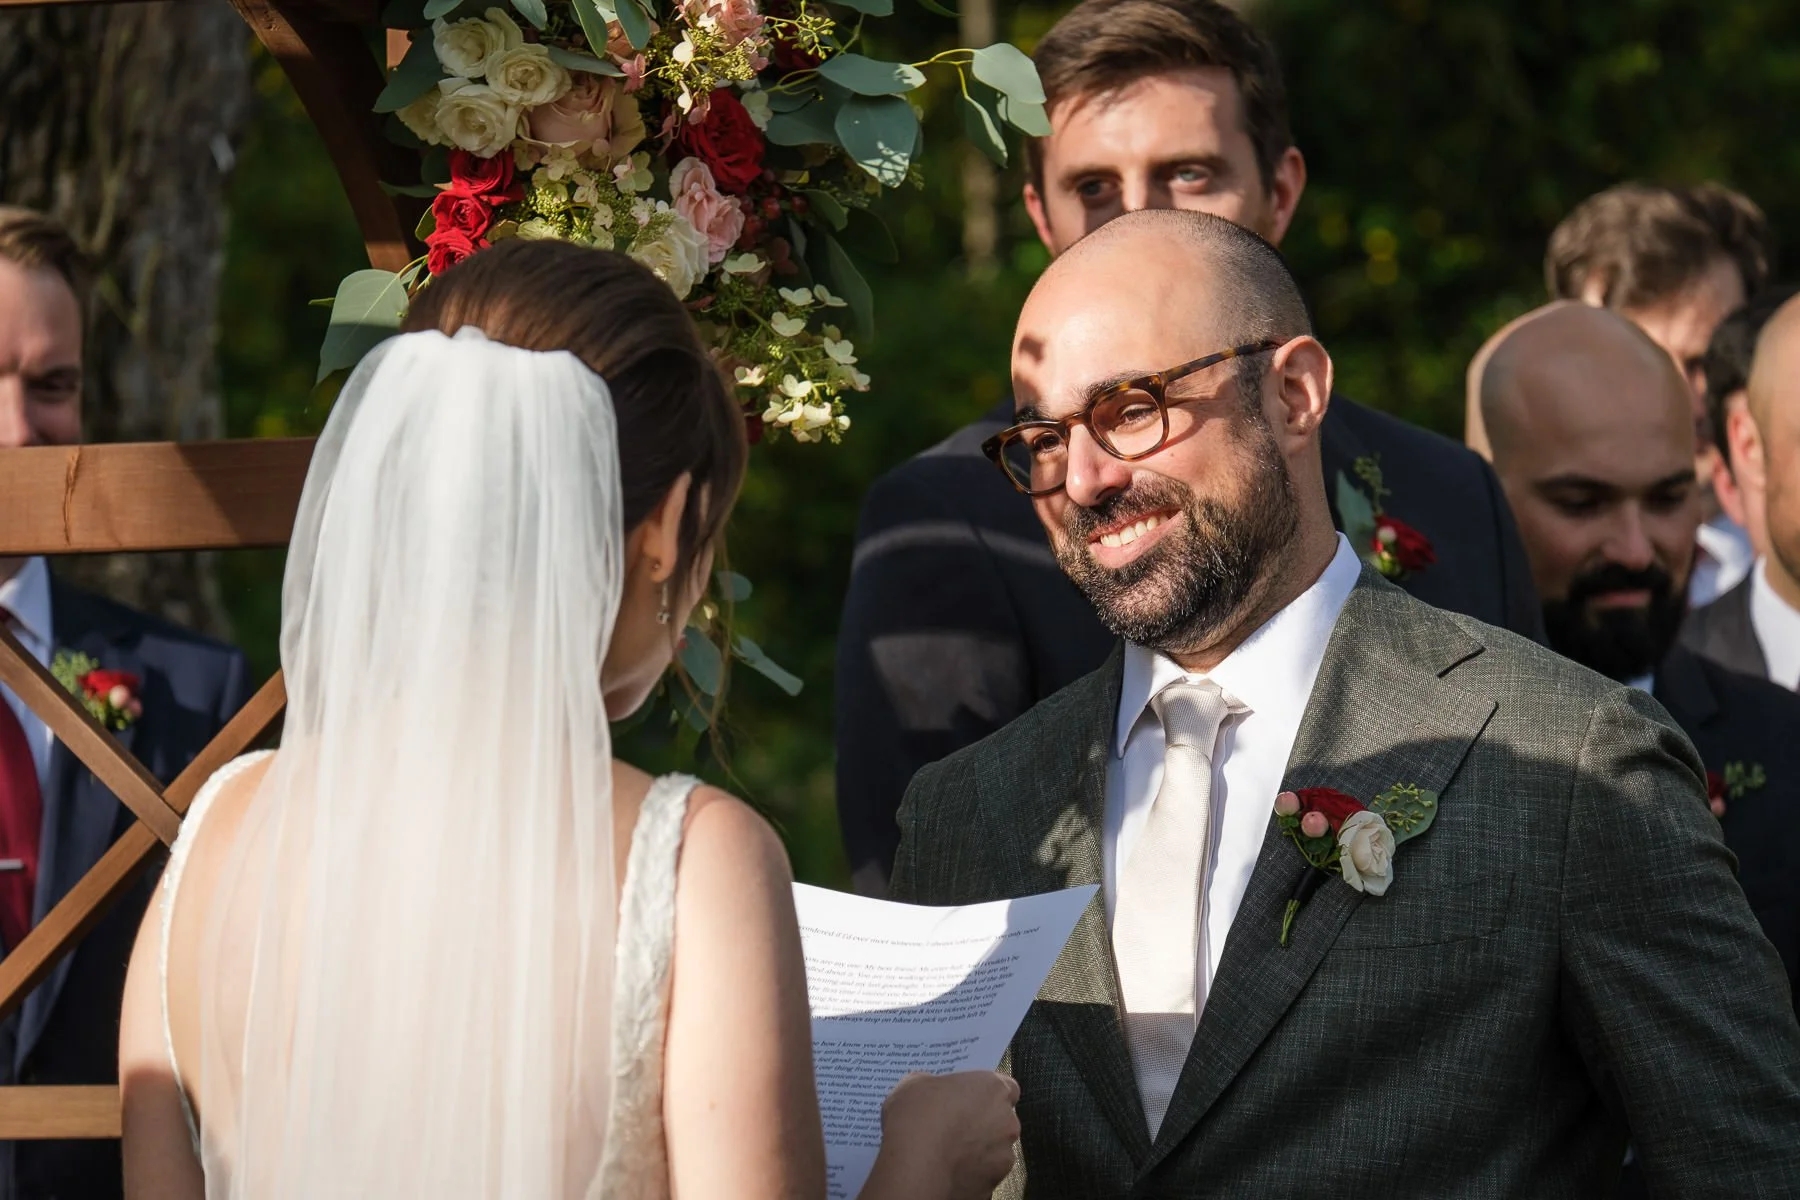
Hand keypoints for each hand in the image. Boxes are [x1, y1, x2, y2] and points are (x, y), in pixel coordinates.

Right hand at [859, 1071, 1020, 1199]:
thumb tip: (934, 1093)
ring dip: (977, 1150)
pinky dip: (969, 1173)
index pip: (1006, 1087)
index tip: (967, 1098)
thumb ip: (936, 1085)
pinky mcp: (992, 1187)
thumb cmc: (915, 1119)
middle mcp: (1007, 1123)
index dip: (986, 1093)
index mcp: (993, 1089)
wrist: (912, 1170)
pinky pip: (982, 1175)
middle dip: (982, 1122)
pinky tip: (945, 1171)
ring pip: (994, 1151)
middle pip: (1001, 1120)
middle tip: (951, 1125)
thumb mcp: (915, 1084)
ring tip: (945, 1152)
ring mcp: (1002, 1158)